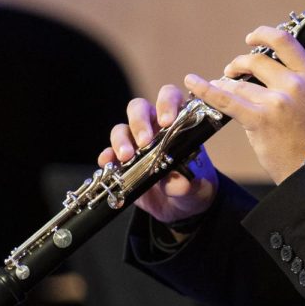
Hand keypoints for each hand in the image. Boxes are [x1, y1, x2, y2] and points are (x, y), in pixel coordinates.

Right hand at [98, 85, 217, 225]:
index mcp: (177, 123)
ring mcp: (135, 143)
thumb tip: (179, 182)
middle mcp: (154, 127)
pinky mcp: (122, 163)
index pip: (169, 97)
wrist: (181, 208)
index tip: (167, 121)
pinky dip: (107, 157)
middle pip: (138, 108)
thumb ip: (189, 182)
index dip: (166, 103)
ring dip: (121, 140)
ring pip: (121, 129)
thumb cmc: (194, 186)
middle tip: (145, 142)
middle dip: (139, 122)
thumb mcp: (198, 187)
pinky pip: (109, 154)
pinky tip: (108, 163)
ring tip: (127, 157)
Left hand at [184, 26, 304, 183]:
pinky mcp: (259, 119)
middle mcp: (295, 84)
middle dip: (238, 65)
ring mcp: (277, 101)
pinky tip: (193, 82)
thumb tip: (267, 71)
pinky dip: (205, 89)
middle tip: (230, 72)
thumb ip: (298, 83)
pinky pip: (225, 99)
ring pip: (239, 83)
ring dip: (225, 83)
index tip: (250, 39)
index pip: (285, 42)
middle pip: (256, 60)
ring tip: (219, 86)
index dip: (263, 35)